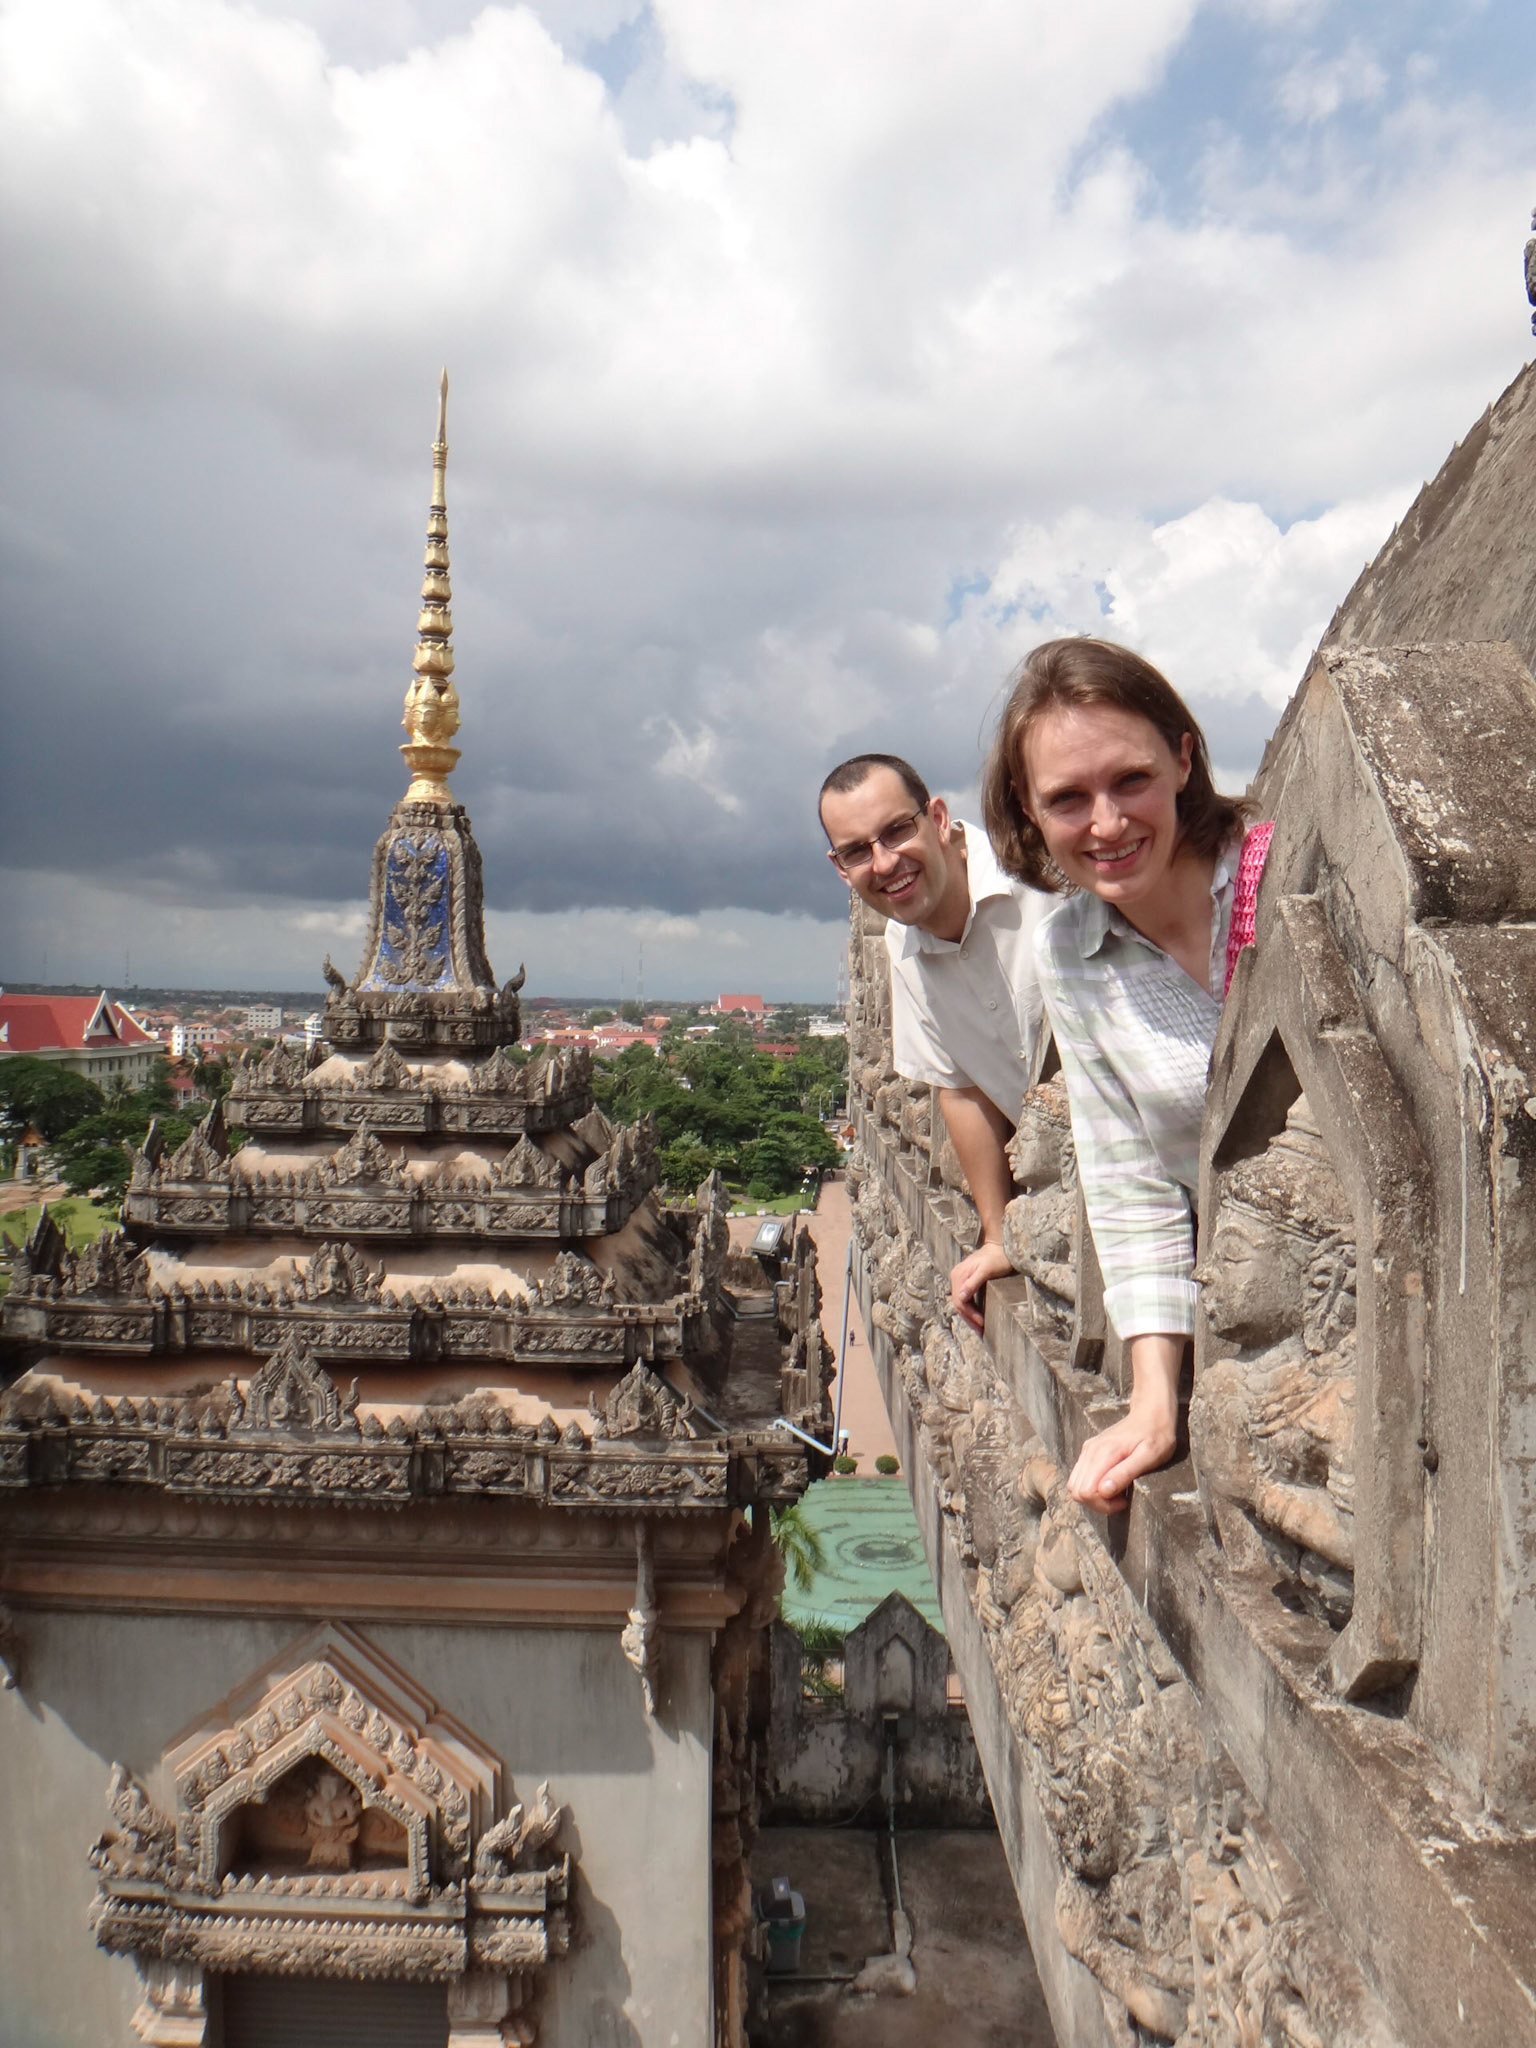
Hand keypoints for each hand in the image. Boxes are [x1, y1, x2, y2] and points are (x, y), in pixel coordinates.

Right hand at [949, 1239, 1013, 1332]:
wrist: (1000, 1246)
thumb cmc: (997, 1258)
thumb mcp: (987, 1270)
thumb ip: (973, 1282)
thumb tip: (961, 1297)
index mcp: (959, 1275)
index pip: (960, 1301)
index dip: (970, 1315)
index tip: (982, 1324)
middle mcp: (955, 1277)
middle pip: (959, 1304)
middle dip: (969, 1319)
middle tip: (981, 1332)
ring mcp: (959, 1278)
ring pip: (961, 1303)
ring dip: (969, 1317)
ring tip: (979, 1329)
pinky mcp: (965, 1280)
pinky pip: (965, 1299)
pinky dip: (970, 1310)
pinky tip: (977, 1318)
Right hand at [1067, 1335, 1181, 1510]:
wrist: (1152, 1412)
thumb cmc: (1156, 1435)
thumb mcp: (1149, 1456)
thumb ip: (1125, 1473)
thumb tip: (1104, 1491)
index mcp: (1104, 1453)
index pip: (1086, 1492)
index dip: (1103, 1504)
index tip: (1124, 1500)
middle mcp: (1090, 1451)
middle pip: (1076, 1491)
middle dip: (1097, 1503)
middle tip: (1121, 1499)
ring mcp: (1088, 1450)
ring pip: (1074, 1485)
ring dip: (1093, 1497)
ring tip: (1117, 1493)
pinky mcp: (1089, 1450)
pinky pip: (1080, 1477)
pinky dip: (1091, 1487)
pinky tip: (1113, 1483)